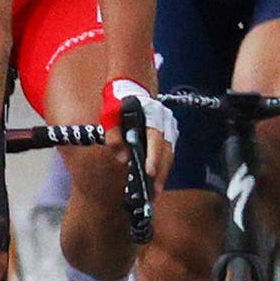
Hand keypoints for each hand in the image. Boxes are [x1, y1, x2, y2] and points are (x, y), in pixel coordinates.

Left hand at [102, 78, 176, 194]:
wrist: (129, 88)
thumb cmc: (118, 102)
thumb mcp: (110, 114)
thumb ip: (113, 135)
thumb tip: (122, 158)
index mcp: (152, 113)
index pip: (155, 137)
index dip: (153, 156)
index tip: (149, 172)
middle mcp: (165, 121)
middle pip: (167, 151)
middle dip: (160, 173)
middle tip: (153, 192)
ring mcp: (169, 127)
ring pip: (170, 155)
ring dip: (163, 174)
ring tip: (154, 192)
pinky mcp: (168, 135)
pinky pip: (168, 154)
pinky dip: (162, 168)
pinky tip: (156, 182)